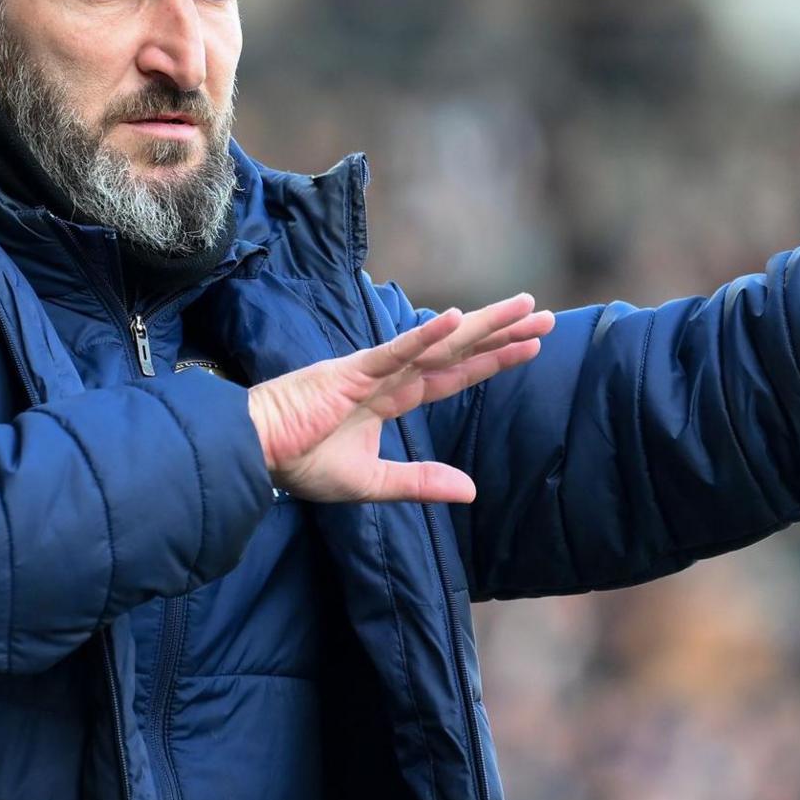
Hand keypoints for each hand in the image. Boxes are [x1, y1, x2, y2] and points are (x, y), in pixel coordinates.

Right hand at [248, 294, 554, 503]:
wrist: (254, 453)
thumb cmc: (301, 463)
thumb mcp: (372, 482)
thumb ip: (421, 482)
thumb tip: (471, 491)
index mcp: (393, 397)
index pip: (455, 373)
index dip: (493, 359)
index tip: (530, 344)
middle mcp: (391, 375)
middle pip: (458, 350)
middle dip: (502, 332)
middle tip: (545, 315)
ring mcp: (373, 369)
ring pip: (439, 343)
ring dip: (482, 325)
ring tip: (523, 307)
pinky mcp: (351, 373)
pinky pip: (394, 352)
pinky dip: (424, 336)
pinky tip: (456, 319)